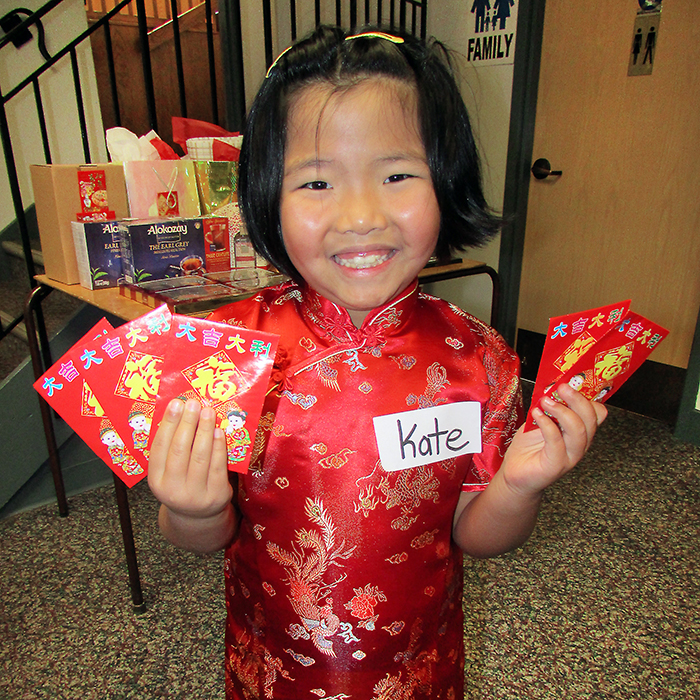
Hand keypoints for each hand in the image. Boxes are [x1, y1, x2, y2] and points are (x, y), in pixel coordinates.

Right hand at [148, 399, 231, 519]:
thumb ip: (171, 449)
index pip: (159, 448)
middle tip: (193, 403)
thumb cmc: (183, 484)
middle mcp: (173, 489)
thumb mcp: (169, 472)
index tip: (176, 404)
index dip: (168, 424)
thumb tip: (180, 413)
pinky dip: (218, 446)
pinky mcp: (216, 495)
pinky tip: (219, 431)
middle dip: (187, 423)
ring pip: (200, 456)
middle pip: (180, 450)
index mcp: (156, 480)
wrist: (198, 517)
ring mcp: (195, 494)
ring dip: (204, 430)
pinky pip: (217, 466)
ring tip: (208, 412)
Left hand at [501, 383, 606, 497]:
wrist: (516, 474)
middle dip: (578, 400)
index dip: (588, 396)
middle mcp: (579, 444)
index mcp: (579, 431)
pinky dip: (547, 425)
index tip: (572, 381)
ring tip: (545, 401)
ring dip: (563, 412)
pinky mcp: (555, 466)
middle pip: (591, 420)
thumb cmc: (529, 448)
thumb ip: (550, 407)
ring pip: (579, 432)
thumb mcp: (540, 420)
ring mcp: (569, 457)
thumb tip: (552, 387)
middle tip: (562, 387)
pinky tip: (537, 414)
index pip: (597, 413)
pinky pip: (557, 443)